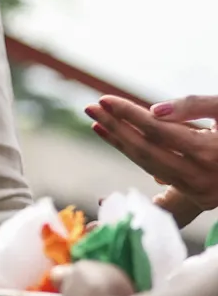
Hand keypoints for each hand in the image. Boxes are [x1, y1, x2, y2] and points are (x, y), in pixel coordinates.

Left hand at [86, 95, 217, 216]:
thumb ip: (195, 106)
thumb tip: (154, 110)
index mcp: (212, 154)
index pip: (158, 132)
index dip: (129, 114)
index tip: (104, 98)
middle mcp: (202, 177)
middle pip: (146, 152)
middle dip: (116, 128)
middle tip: (91, 107)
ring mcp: (199, 191)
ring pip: (148, 165)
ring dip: (120, 143)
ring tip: (97, 121)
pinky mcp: (196, 197)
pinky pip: (158, 173)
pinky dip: (137, 154)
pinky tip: (116, 138)